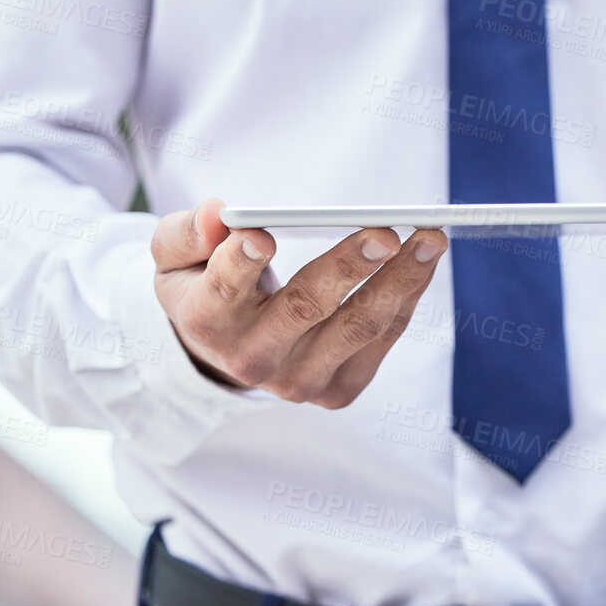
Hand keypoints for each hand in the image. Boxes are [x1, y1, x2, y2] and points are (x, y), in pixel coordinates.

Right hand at [150, 199, 447, 406]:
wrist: (224, 349)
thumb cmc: (204, 284)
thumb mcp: (175, 256)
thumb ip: (188, 233)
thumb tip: (216, 214)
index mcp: (206, 321)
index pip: (224, 289)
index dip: (240, 263)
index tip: (261, 234)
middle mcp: (251, 358)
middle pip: (305, 308)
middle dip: (348, 267)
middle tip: (384, 232)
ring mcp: (297, 381)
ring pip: (356, 328)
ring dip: (399, 282)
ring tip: (430, 240)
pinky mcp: (336, 391)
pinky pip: (380, 341)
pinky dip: (407, 299)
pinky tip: (424, 262)